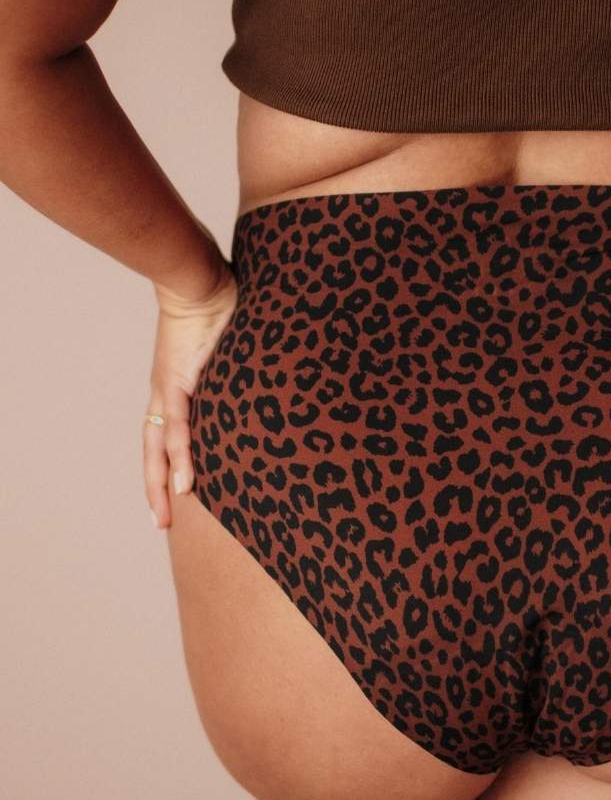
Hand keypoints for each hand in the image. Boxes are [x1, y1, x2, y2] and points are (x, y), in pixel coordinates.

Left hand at [144, 254, 237, 528]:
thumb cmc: (217, 304)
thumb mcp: (227, 349)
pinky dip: (180, 456)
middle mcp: (165, 392)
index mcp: (175, 386)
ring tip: (168, 514)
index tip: (174, 496)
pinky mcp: (178, 381)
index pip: (164, 433)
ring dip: (162, 482)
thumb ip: (239, 369)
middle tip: (162, 522)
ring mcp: (168, 388)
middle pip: (153, 449)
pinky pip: (178, 426)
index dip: (165, 464)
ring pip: (160, 446)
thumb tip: (267, 380)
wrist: (197, 277)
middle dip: (156, 486)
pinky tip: (184, 483)